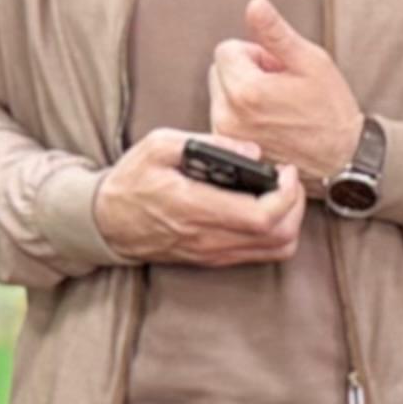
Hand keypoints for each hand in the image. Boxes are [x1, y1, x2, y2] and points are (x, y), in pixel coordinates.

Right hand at [93, 129, 305, 266]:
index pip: (261, 216)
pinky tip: (265, 208)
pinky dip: (276, 233)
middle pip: (279, 236)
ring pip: (275, 250)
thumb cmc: (132, 180)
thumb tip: (252, 152)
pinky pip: (260, 255)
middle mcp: (208, 238)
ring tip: (281, 194)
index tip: (286, 170)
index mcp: (195, 208)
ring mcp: (212, 253)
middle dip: (296, 205)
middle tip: (289, 180)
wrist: (105, 222)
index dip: (287, 195)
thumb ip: (207, 144)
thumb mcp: (159, 145)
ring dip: (290, 221)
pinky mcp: (213, 259)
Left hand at [208, 0, 363, 184]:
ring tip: (278, 106)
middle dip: (246, 71)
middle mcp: (228, 116)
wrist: (341, 159)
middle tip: (280, 86)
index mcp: (246, 91)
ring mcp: (226, 136)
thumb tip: (254, 4)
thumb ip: (276, 33)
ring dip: (242, 92)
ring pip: (221, 93)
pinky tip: (270, 122)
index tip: (279, 69)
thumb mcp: (310, 62)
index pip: (226, 49)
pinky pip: (223, 115)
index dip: (256, 53)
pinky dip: (240, 113)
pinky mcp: (230, 149)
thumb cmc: (330, 110)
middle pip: (220, 70)